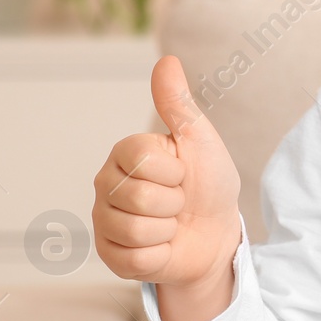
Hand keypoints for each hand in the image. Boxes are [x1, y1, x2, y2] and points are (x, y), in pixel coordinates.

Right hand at [92, 55, 241, 289]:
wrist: (216, 232)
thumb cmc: (208, 183)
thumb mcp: (200, 141)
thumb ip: (178, 105)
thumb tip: (166, 61)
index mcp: (125, 152)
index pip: (141, 158)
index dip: (175, 170)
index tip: (182, 172)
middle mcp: (105, 183)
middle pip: (139, 197)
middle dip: (174, 203)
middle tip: (178, 201)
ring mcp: (104, 220)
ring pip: (136, 229)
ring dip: (167, 230)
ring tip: (170, 223)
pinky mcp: (109, 254)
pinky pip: (135, 258)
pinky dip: (159, 255)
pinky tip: (161, 245)